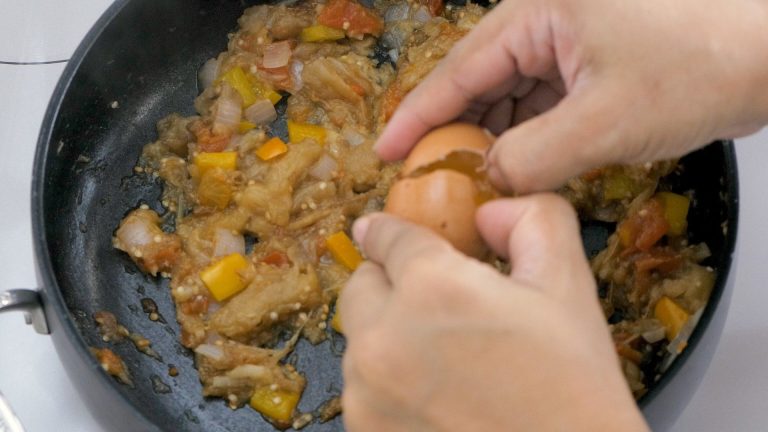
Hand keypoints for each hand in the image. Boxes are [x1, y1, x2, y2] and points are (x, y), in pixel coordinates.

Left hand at [339, 194, 648, 430]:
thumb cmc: (574, 387)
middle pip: (360, 287)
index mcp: (431, 288)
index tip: (379, 230)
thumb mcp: (568, 285)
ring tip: (441, 359)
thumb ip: (531, 220)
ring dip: (386, 337)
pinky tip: (433, 397)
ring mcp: (366, 394)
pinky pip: (361, 389)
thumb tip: (488, 210)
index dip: (389, 231)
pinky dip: (386, 384)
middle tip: (429, 302)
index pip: (387, 237)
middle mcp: (383, 338)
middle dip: (388, 284)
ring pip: (358, 341)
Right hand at [375, 0, 767, 192]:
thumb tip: (483, 182)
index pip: (459, 70)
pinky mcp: (591, 62)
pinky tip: (515, 168)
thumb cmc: (696, 70)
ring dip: (492, 140)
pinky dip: (528, 137)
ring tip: (468, 184)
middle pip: (479, 82)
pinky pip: (542, 102)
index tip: (384, 153)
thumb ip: (531, 157)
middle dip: (456, 133)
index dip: (418, 116)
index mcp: (538, 12)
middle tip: (427, 182)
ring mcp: (569, 40)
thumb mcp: (603, 123)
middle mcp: (545, 19)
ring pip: (510, 95)